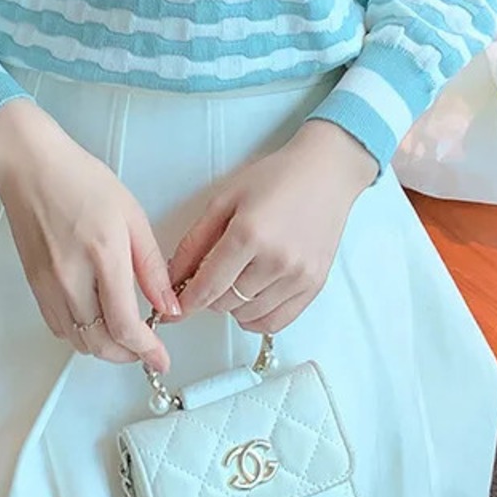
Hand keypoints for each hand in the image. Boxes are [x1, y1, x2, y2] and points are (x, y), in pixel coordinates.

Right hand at [0, 98, 181, 370]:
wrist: (31, 169)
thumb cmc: (83, 181)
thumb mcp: (132, 215)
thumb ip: (151, 266)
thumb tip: (168, 307)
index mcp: (104, 255)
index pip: (125, 324)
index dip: (147, 351)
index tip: (162, 360)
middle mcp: (72, 277)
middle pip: (100, 343)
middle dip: (128, 355)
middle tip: (146, 350)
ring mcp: (49, 285)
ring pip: (78, 341)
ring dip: (105, 348)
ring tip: (124, 335)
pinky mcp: (34, 286)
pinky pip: (59, 328)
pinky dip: (80, 335)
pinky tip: (95, 320)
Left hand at [166, 120, 379, 333]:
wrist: (324, 173)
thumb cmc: (275, 178)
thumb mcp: (225, 198)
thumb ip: (195, 240)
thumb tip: (173, 277)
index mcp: (248, 234)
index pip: (207, 286)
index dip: (184, 302)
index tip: (171, 309)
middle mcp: (275, 260)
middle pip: (225, 302)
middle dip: (208, 295)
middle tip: (208, 275)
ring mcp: (298, 276)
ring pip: (248, 315)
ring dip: (232, 305)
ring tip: (234, 277)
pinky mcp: (314, 285)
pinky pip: (276, 322)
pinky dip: (256, 317)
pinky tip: (250, 298)